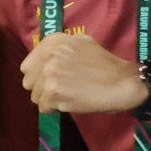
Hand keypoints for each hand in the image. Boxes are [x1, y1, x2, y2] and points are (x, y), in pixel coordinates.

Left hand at [21, 27, 146, 115]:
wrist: (123, 82)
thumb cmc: (105, 63)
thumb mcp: (82, 42)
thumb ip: (59, 48)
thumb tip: (42, 58)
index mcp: (53, 42)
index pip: (27, 66)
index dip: (38, 75)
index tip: (51, 79)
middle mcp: (48, 56)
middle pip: (28, 82)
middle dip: (42, 88)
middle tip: (61, 89)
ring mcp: (50, 75)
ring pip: (35, 96)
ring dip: (49, 99)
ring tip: (69, 94)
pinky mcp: (54, 93)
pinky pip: (44, 107)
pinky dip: (56, 108)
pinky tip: (72, 101)